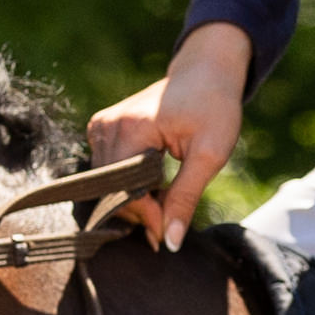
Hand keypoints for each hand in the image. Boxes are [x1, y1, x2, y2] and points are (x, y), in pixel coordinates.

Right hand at [83, 24, 248, 250]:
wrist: (205, 71)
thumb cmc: (214, 108)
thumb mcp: (209, 155)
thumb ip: (186, 198)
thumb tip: (170, 242)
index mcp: (131, 128)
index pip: (125, 191)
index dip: (146, 217)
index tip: (166, 235)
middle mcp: (107, 126)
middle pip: (111, 190)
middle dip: (139, 212)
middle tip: (167, 224)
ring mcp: (100, 125)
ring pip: (106, 184)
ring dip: (133, 199)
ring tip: (164, 201)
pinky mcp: (101, 128)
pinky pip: (106, 170)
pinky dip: (127, 184)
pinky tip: (151, 184)